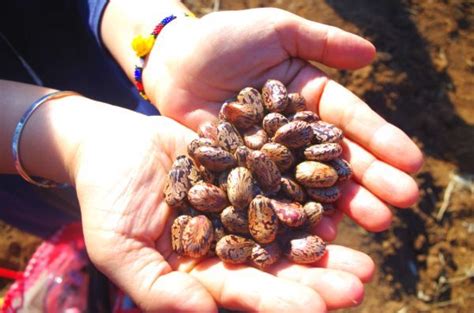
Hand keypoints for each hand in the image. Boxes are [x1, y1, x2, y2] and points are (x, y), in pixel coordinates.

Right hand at [74, 113, 373, 311]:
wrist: (112, 143)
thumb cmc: (106, 196)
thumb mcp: (118, 247)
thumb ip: (157, 288)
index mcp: (201, 270)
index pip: (245, 291)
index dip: (280, 301)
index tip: (320, 309)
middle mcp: (228, 243)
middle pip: (278, 265)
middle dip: (318, 277)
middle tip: (360, 283)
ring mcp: (242, 207)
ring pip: (289, 228)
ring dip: (326, 241)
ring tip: (366, 251)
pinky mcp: (249, 172)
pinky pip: (283, 183)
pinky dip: (310, 192)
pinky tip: (339, 198)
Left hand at [143, 8, 422, 233]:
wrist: (173, 62)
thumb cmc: (223, 40)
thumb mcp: (277, 31)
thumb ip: (322, 43)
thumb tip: (374, 54)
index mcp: (309, 101)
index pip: (350, 122)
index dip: (382, 141)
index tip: (413, 162)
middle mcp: (294, 135)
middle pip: (336, 159)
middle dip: (372, 179)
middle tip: (404, 202)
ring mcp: (269, 159)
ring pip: (310, 184)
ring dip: (344, 204)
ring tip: (377, 222)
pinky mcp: (242, 175)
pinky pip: (271, 196)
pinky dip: (293, 212)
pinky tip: (319, 230)